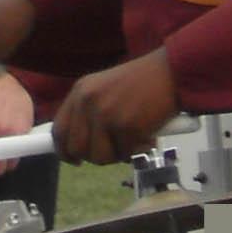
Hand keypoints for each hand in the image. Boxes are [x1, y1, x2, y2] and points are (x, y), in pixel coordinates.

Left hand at [53, 50, 178, 164]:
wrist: (172, 72)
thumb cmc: (143, 83)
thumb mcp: (105, 89)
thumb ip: (89, 113)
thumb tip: (78, 148)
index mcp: (81, 91)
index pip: (59, 130)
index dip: (64, 150)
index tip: (74, 160)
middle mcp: (88, 101)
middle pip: (77, 148)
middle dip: (96, 156)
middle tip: (116, 150)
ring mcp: (106, 114)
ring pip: (98, 157)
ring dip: (117, 155)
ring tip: (133, 139)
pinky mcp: (125, 126)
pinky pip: (124, 155)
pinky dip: (138, 150)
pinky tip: (148, 134)